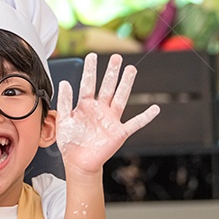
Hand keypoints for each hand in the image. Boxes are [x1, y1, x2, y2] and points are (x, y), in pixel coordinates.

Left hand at [56, 53, 159, 175]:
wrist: (78, 163)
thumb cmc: (70, 142)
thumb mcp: (64, 120)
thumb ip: (64, 102)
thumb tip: (65, 83)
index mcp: (85, 105)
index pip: (88, 84)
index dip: (90, 70)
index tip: (91, 56)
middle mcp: (100, 109)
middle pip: (107, 87)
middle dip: (111, 72)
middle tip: (116, 57)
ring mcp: (111, 120)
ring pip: (120, 98)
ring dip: (126, 84)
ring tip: (131, 69)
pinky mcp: (119, 132)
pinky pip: (135, 123)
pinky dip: (146, 117)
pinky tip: (155, 108)